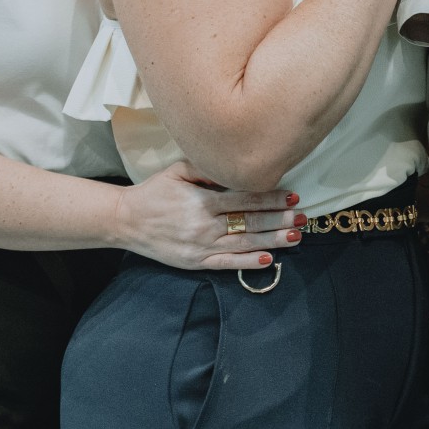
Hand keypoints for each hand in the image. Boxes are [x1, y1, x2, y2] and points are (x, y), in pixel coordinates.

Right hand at [115, 161, 303, 270]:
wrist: (125, 221)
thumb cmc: (155, 191)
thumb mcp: (179, 170)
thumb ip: (208, 167)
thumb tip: (236, 165)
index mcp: (202, 201)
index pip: (245, 199)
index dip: (271, 198)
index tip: (293, 195)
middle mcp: (204, 225)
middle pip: (250, 222)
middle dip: (280, 219)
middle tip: (303, 216)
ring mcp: (201, 247)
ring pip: (244, 243)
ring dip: (273, 240)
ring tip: (296, 236)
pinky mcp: (195, 263)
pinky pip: (226, 264)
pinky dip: (248, 262)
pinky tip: (268, 260)